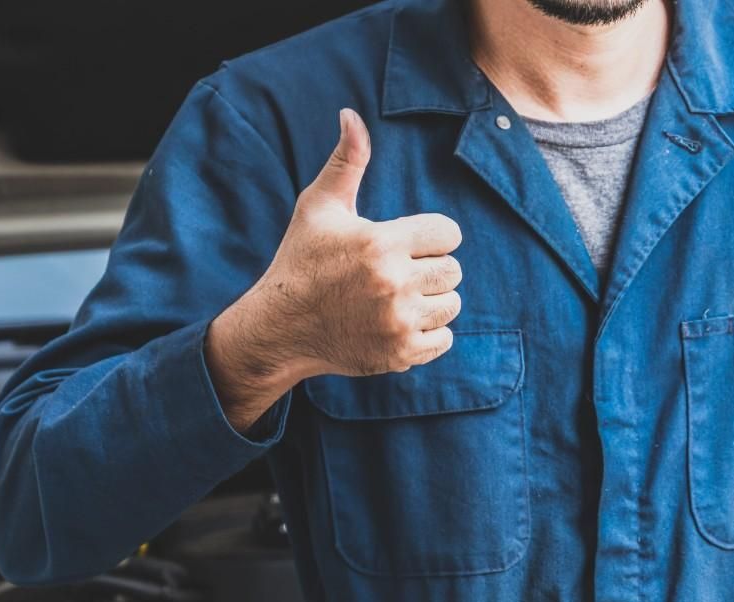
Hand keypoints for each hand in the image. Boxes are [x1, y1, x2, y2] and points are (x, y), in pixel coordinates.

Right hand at [205, 107, 463, 428]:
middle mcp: (393, 283)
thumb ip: (346, 161)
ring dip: (432, 302)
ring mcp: (398, 322)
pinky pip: (444, 340)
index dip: (430, 236)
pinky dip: (428, 333)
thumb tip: (351, 114)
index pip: (448, 233)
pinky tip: (399, 323)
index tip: (404, 244)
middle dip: (430, 268)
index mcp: (380, 243)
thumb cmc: (301, 262)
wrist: (280, 328)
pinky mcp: (399, 354)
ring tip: (398, 298)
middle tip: (398, 273)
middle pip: (453, 270)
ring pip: (451, 305)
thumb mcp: (318, 207)